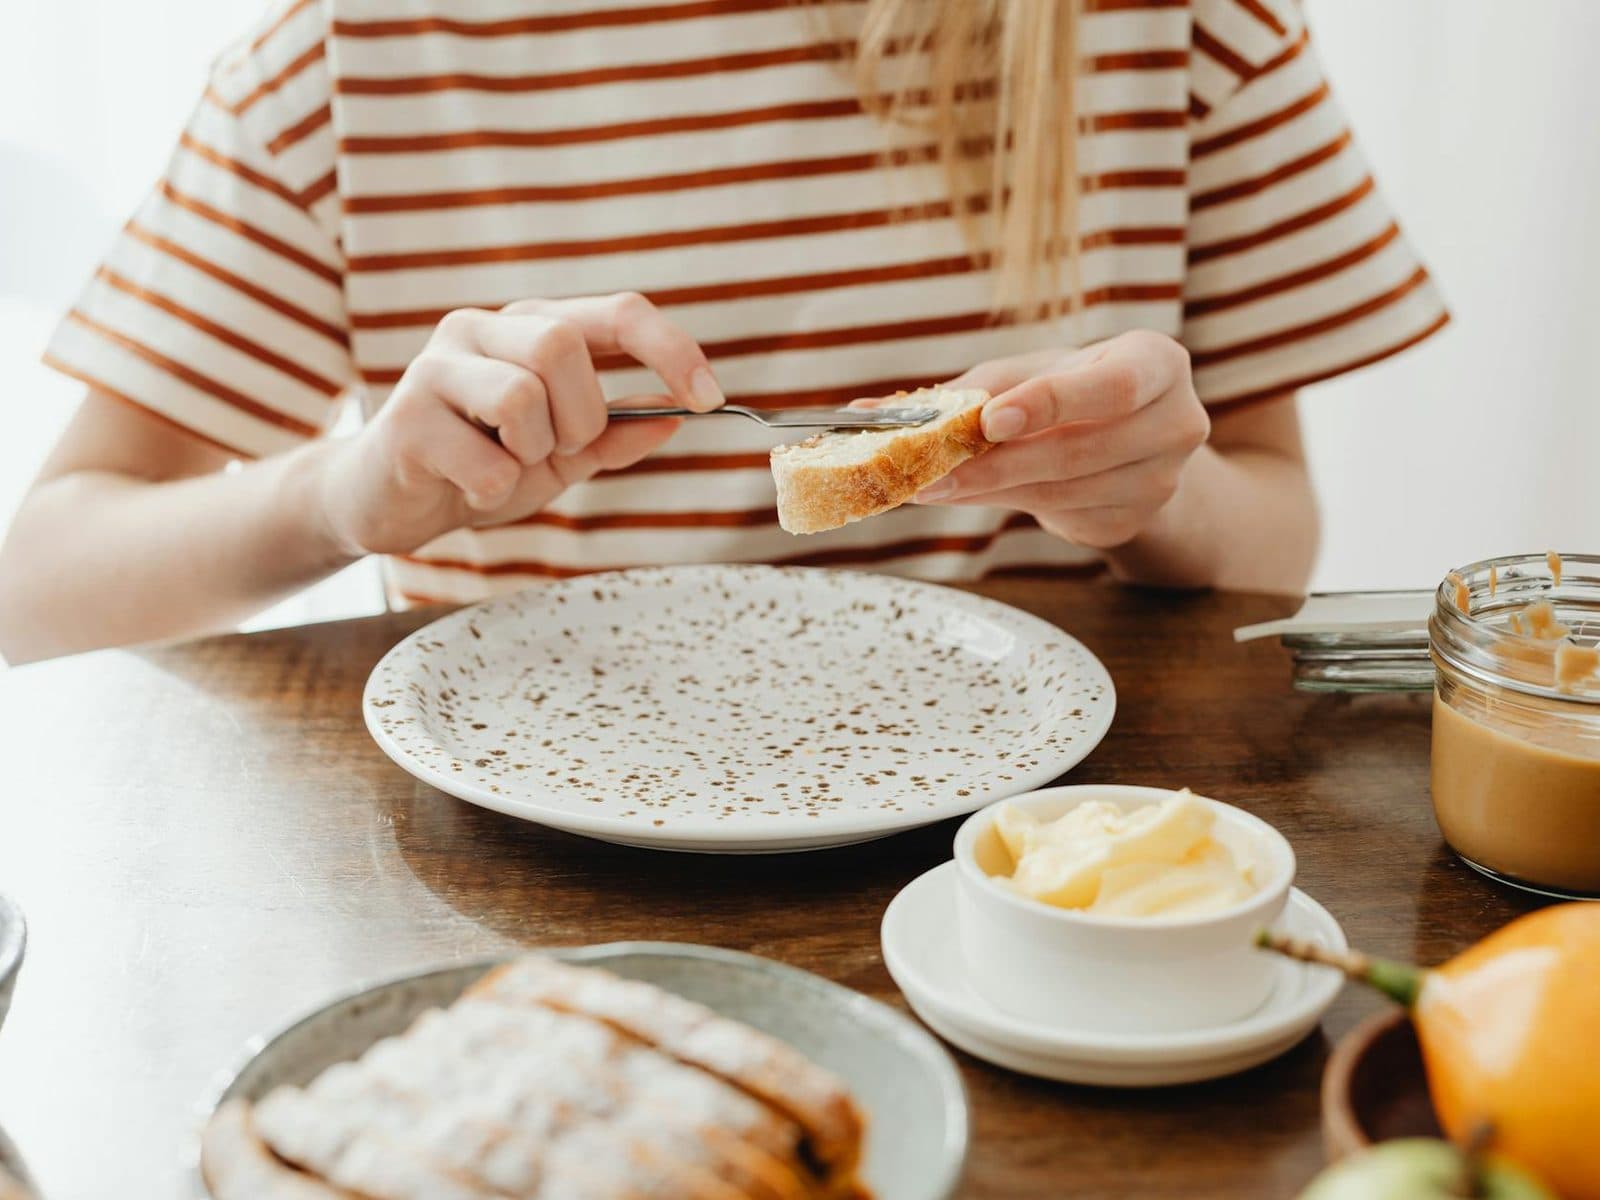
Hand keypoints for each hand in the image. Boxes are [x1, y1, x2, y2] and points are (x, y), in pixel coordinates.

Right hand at [314, 292, 722, 555]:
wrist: (386, 505)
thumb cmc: (479, 468)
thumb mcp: (561, 456)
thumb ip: (615, 434)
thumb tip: (676, 415)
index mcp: (531, 328)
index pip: (616, 311)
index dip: (670, 348)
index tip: (709, 397)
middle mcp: (482, 330)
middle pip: (563, 345)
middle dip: (583, 415)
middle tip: (557, 451)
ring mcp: (437, 367)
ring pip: (522, 394)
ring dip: (534, 452)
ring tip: (507, 465)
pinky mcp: (405, 418)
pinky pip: (487, 459)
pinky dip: (496, 489)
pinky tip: (470, 488)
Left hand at [916, 331, 1210, 548]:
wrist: (1121, 438)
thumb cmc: (1067, 391)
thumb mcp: (1027, 374)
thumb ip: (965, 392)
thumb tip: (866, 416)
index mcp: (1158, 363)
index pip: (1113, 385)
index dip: (1051, 403)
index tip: (990, 421)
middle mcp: (1176, 421)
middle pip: (1081, 451)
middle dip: (998, 465)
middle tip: (931, 475)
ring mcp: (1161, 480)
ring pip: (1064, 491)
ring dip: (991, 491)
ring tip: (935, 485)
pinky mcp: (1134, 520)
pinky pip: (1063, 518)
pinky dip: (1009, 506)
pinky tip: (975, 494)